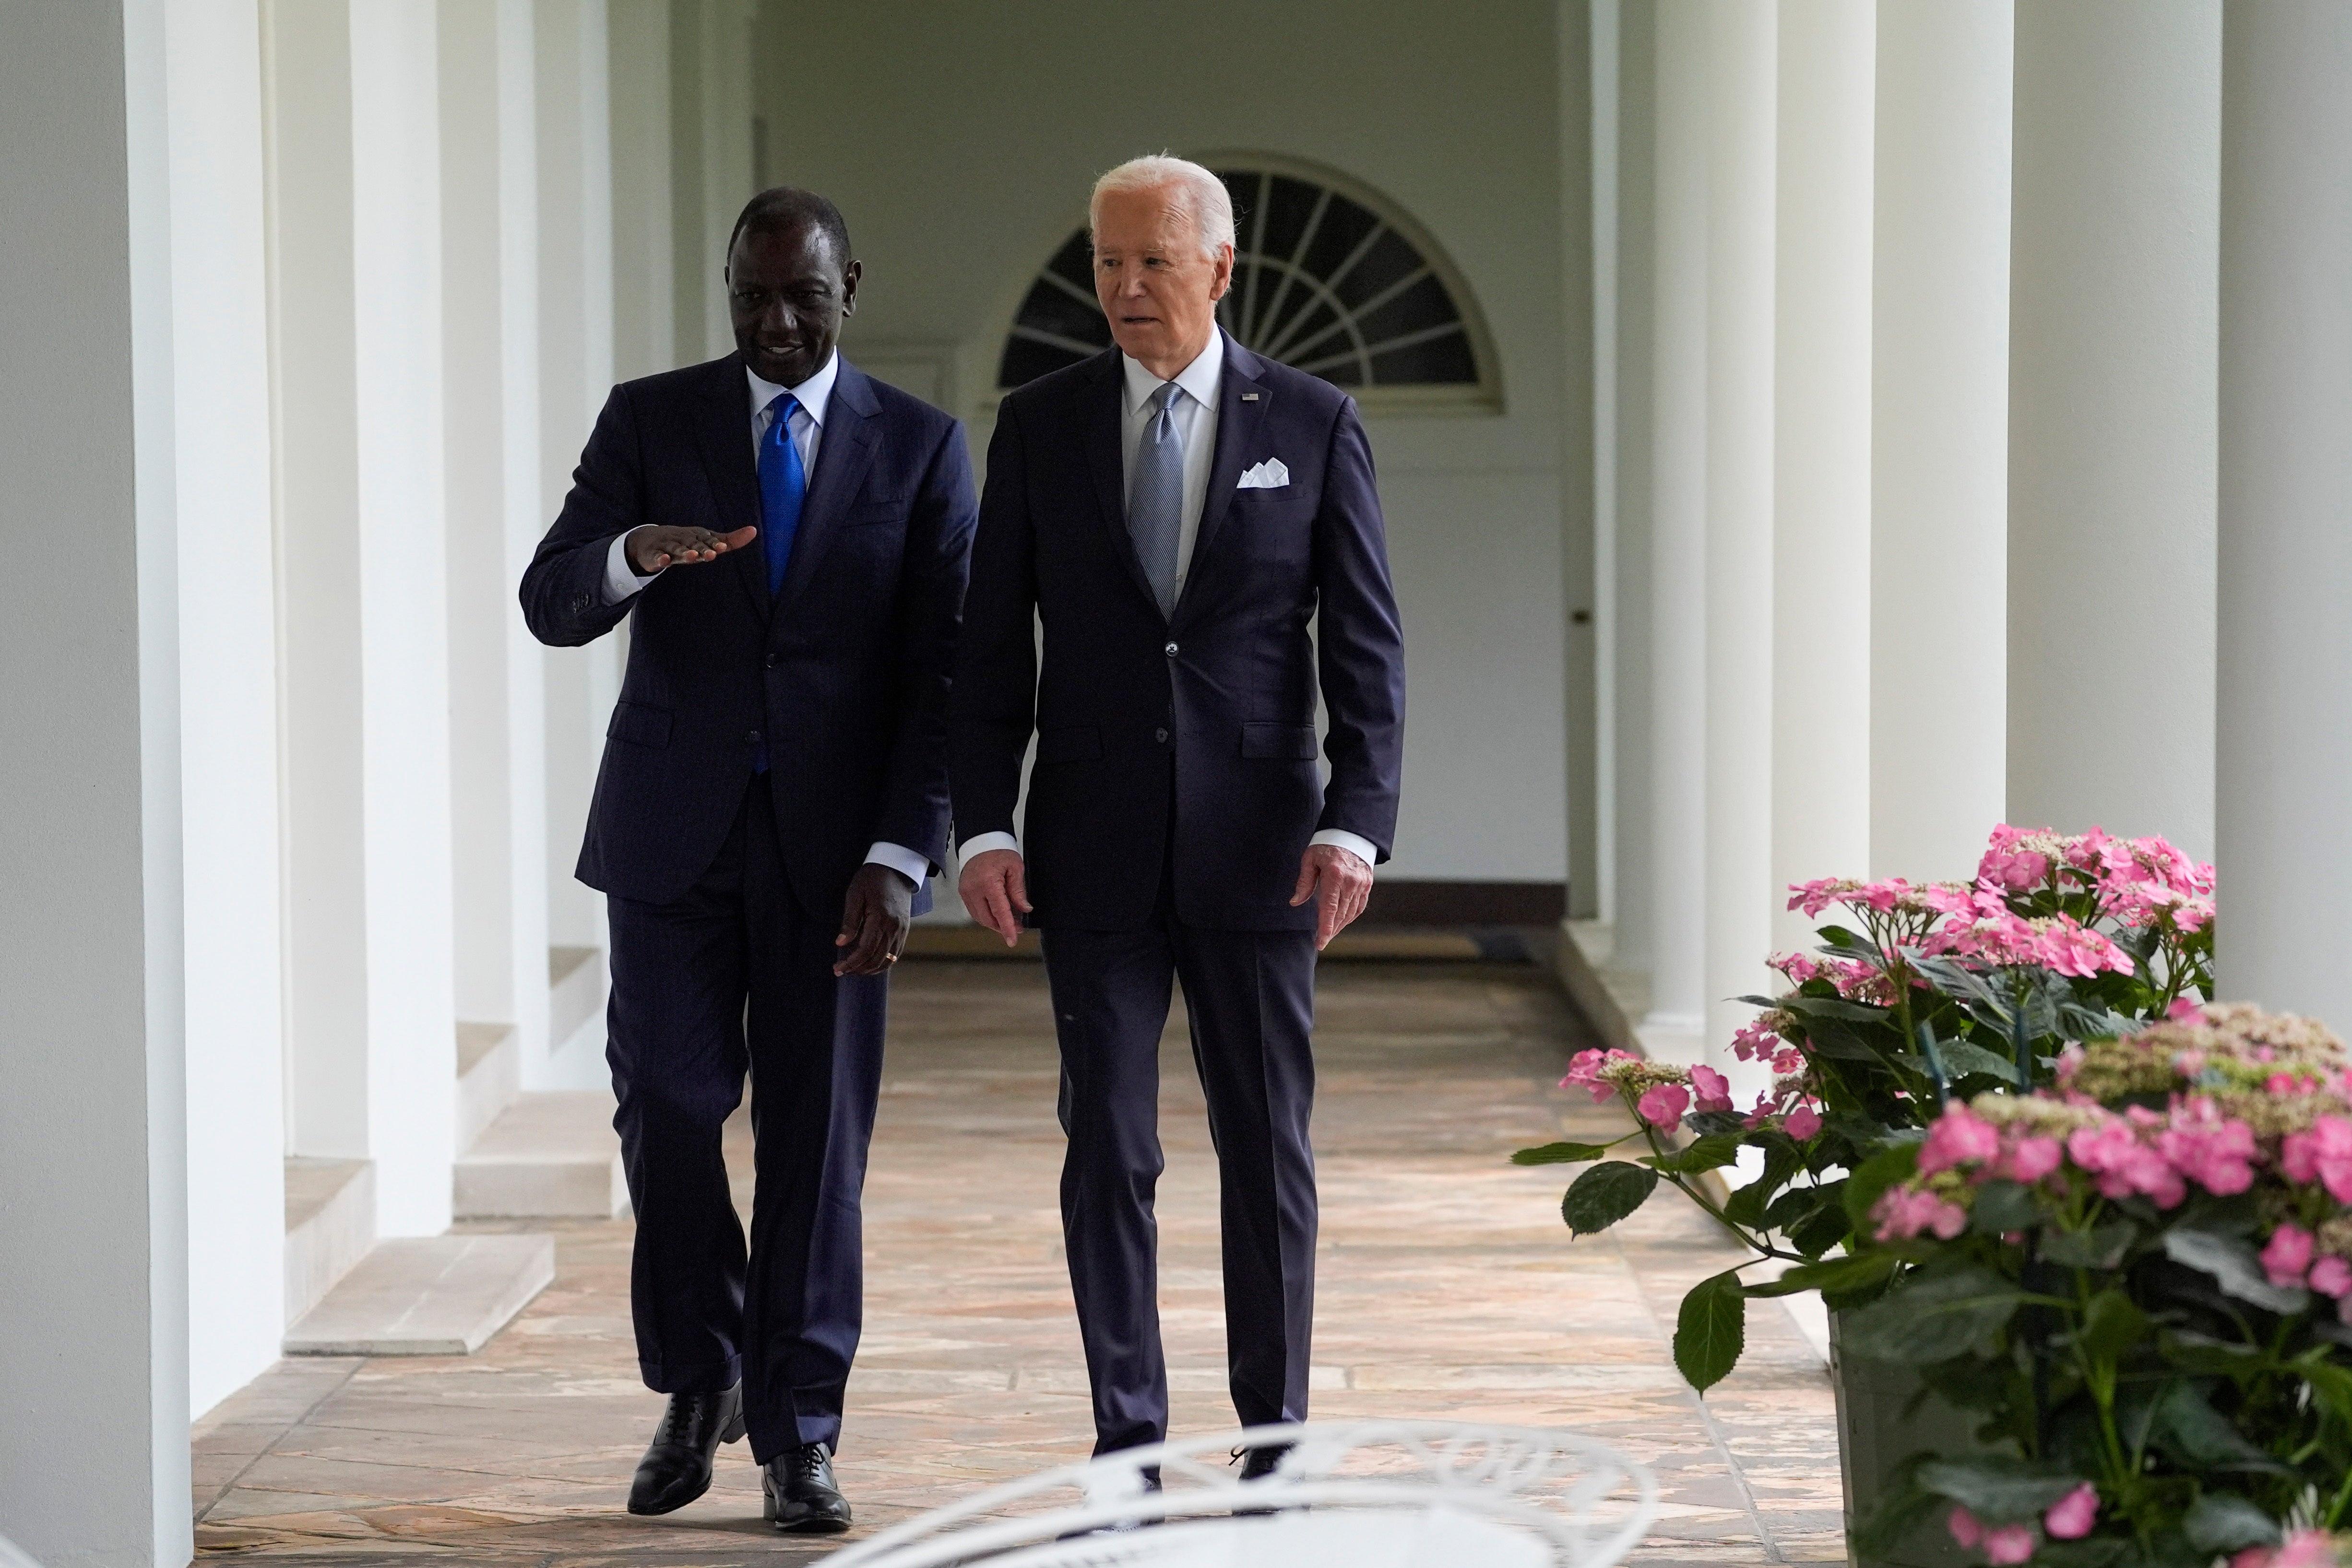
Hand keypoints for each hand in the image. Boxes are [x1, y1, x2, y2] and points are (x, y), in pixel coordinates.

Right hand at [626, 523, 755, 574]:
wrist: (649, 540)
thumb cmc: (685, 542)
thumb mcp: (707, 541)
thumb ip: (730, 540)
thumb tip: (754, 530)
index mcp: (696, 537)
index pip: (707, 540)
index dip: (714, 543)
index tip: (722, 547)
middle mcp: (683, 540)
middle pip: (693, 544)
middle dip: (702, 549)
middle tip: (712, 554)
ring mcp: (667, 546)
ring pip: (676, 550)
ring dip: (684, 553)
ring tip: (693, 557)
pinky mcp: (653, 554)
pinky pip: (657, 557)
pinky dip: (660, 558)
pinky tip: (664, 562)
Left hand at [834, 863, 915, 976]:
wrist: (896, 868)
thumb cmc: (872, 879)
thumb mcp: (855, 895)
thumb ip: (849, 921)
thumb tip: (840, 943)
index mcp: (881, 919)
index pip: (865, 950)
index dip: (851, 963)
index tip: (838, 967)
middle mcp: (894, 928)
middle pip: (876, 959)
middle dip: (857, 969)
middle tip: (841, 970)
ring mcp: (902, 930)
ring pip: (887, 960)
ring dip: (870, 969)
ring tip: (854, 969)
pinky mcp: (905, 930)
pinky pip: (895, 954)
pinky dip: (883, 963)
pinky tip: (870, 962)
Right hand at [957, 848, 1030, 945]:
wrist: (981, 840)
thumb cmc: (998, 850)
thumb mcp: (1015, 868)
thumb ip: (1019, 891)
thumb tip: (1024, 909)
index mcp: (988, 883)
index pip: (999, 912)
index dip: (1007, 928)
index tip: (1013, 940)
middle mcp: (973, 889)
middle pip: (988, 919)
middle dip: (1003, 927)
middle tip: (1018, 927)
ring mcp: (965, 891)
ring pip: (980, 917)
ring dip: (994, 922)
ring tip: (1010, 921)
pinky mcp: (963, 892)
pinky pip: (974, 910)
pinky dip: (986, 915)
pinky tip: (997, 913)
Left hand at [1290, 843, 1372, 950]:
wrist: (1350, 833)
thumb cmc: (1326, 844)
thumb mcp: (1310, 859)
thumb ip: (1304, 882)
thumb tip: (1295, 902)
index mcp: (1335, 876)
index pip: (1329, 909)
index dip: (1325, 928)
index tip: (1320, 942)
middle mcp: (1351, 882)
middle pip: (1341, 914)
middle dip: (1330, 930)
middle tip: (1321, 941)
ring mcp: (1361, 883)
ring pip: (1351, 912)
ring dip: (1340, 925)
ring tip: (1330, 933)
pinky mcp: (1367, 884)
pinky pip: (1360, 906)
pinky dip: (1351, 916)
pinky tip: (1342, 922)